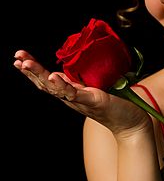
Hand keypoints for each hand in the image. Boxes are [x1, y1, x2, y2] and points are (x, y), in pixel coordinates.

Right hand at [14, 50, 151, 136]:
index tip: (18, 58)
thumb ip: (84, 79)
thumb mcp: (95, 88)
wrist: (131, 123)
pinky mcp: (94, 101)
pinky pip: (75, 94)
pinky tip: (54, 77)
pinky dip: (63, 86)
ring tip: (27, 63)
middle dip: (30, 70)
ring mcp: (81, 101)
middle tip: (16, 57)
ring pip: (56, 88)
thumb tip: (73, 63)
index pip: (47, 80)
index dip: (32, 70)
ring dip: (40, 75)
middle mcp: (72, 98)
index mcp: (70, 93)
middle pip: (46, 84)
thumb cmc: (115, 104)